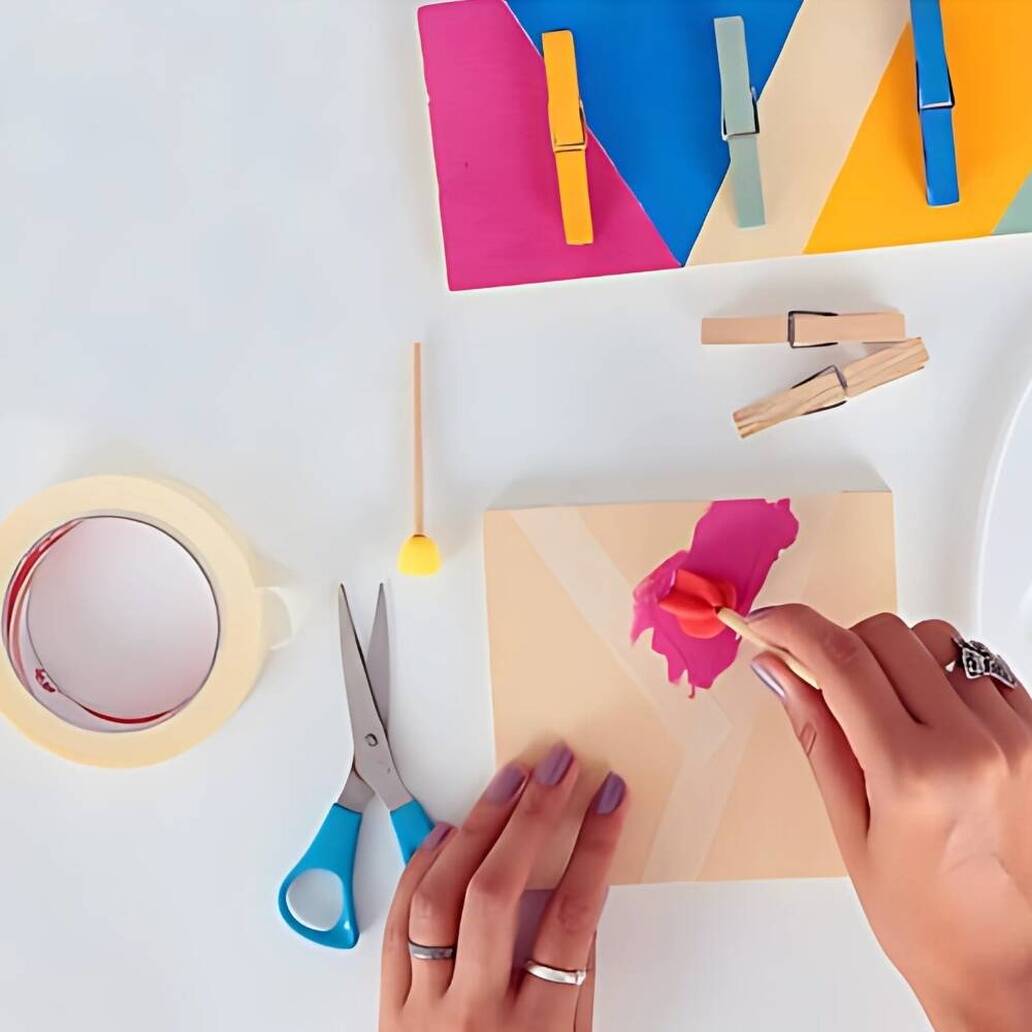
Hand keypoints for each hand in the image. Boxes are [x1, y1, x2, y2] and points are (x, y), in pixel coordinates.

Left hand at [379, 743, 627, 1031]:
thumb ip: (578, 987)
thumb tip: (582, 903)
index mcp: (535, 1031)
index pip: (571, 917)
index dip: (594, 847)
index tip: (609, 798)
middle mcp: (474, 1012)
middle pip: (497, 892)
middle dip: (533, 817)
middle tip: (559, 768)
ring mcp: (425, 1005)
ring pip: (440, 896)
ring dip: (477, 827)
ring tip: (508, 782)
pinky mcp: (388, 1004)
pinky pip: (399, 925)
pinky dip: (420, 869)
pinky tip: (445, 830)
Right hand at [751, 607, 1031, 1031]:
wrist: (1010, 966)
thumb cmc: (930, 920)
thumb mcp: (850, 831)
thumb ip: (816, 735)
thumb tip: (779, 671)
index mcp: (914, 773)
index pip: (840, 660)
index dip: (792, 628)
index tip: (765, 623)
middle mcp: (974, 744)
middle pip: (886, 634)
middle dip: (840, 646)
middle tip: (820, 680)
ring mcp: (1016, 736)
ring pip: (936, 639)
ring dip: (895, 659)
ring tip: (887, 712)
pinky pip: (980, 665)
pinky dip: (943, 677)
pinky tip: (932, 721)